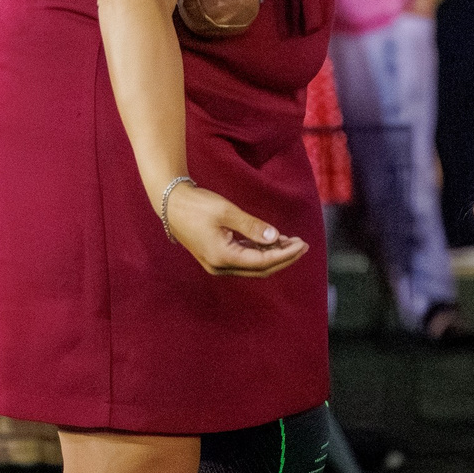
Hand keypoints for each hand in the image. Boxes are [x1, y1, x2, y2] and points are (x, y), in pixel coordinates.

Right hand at [164, 185, 308, 277]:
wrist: (170, 203)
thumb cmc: (197, 205)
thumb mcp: (227, 212)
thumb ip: (252, 226)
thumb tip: (275, 237)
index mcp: (223, 257)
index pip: (263, 261)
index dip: (285, 254)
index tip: (302, 245)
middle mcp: (220, 266)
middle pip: (260, 268)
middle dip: (283, 258)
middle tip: (303, 245)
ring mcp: (217, 264)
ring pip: (252, 265)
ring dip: (272, 254)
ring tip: (290, 241)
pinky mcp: (216, 257)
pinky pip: (243, 259)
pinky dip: (259, 251)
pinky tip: (271, 240)